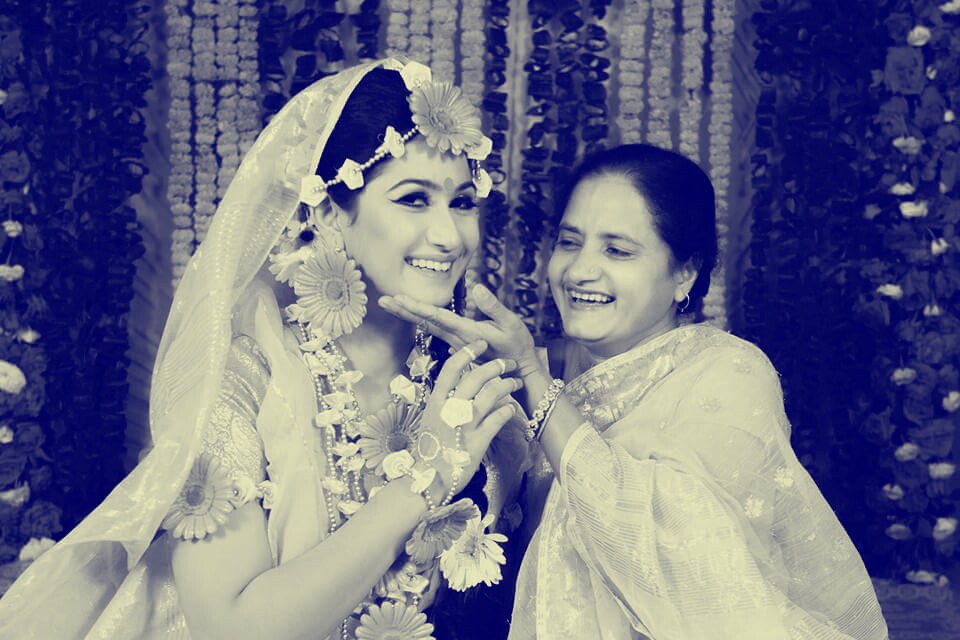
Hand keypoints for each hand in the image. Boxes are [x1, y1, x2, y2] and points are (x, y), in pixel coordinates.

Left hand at [380, 284, 540, 377]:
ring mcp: (456, 342)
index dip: (418, 307)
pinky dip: (420, 320)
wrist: (520, 371)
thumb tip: (476, 287)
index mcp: (468, 332)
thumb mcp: (511, 324)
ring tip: (390, 304)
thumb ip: (493, 307)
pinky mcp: (458, 343)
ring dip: (408, 315)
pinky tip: (410, 314)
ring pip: (427, 326)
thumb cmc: (518, 346)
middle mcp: (458, 338)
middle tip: (382, 300)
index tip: (399, 299)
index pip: (438, 317)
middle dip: (403, 311)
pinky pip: (435, 330)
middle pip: (425, 323)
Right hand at [414, 339, 520, 497]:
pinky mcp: (478, 442)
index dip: (467, 352)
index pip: (451, 369)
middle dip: (495, 365)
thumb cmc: (431, 448)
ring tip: (516, 381)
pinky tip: (512, 407)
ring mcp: (464, 426)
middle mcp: (449, 411)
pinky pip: (498, 419)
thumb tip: (462, 380)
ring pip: (490, 395)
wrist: (427, 480)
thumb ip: (445, 400)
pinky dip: (507, 409)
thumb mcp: (431, 419)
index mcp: (435, 402)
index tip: (481, 344)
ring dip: (507, 384)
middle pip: (475, 378)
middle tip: (507, 362)